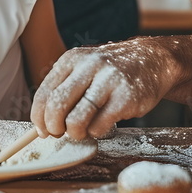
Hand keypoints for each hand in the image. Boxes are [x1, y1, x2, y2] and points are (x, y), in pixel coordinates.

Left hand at [31, 40, 179, 139]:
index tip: (43, 131)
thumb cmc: (111, 72)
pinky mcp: (126, 97)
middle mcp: (88, 66)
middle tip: (61, 133)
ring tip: (83, 131)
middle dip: (54, 128)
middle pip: (56, 107)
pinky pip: (99, 126)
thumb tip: (42, 124)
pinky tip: (102, 126)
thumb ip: (64, 90)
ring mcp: (108, 81)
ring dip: (76, 133)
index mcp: (71, 60)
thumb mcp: (84, 69)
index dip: (39, 118)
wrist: (152, 60)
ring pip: (76, 120)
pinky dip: (96, 133)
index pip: (43, 94)